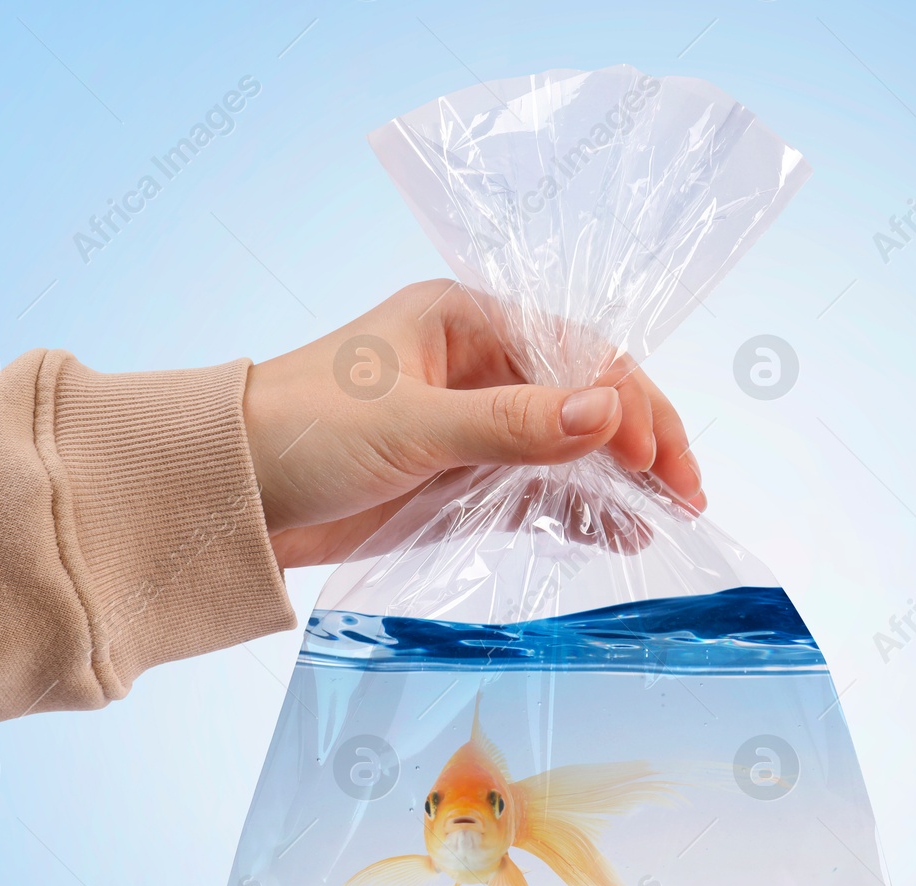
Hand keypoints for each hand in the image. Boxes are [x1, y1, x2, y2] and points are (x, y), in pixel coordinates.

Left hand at [243, 280, 704, 568]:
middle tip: (687, 496)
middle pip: (585, 397)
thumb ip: (513, 424)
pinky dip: (578, 511)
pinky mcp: (460, 479)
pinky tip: (617, 536)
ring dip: (617, 480)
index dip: (629, 401)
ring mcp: (474, 425)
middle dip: (640, 442)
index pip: (578, 350)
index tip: (659, 461)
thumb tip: (610, 411)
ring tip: (666, 521)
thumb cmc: (303, 432)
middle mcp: (479, 365)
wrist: (227, 498)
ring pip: (569, 447)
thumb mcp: (413, 424)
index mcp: (466, 320)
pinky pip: (538, 491)